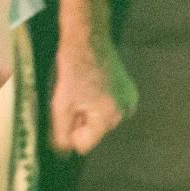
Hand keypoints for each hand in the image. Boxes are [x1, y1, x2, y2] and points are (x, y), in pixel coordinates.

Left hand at [48, 0, 138, 155]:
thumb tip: (63, 153)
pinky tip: (91, 83)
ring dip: (87, 110)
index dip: (70, 131)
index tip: (66, 110)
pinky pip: (108, 107)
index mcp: (109, 116)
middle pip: (94, 132)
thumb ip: (61, 133)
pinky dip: (97, 100)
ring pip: (100, 119)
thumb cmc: (72, 68)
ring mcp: (129, 100)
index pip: (84, 144)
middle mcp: (124, 111)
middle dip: (80, 120)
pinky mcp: (128, 90)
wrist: (88, 36)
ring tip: (82, 88)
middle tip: (73, 96)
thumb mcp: (60, 104)